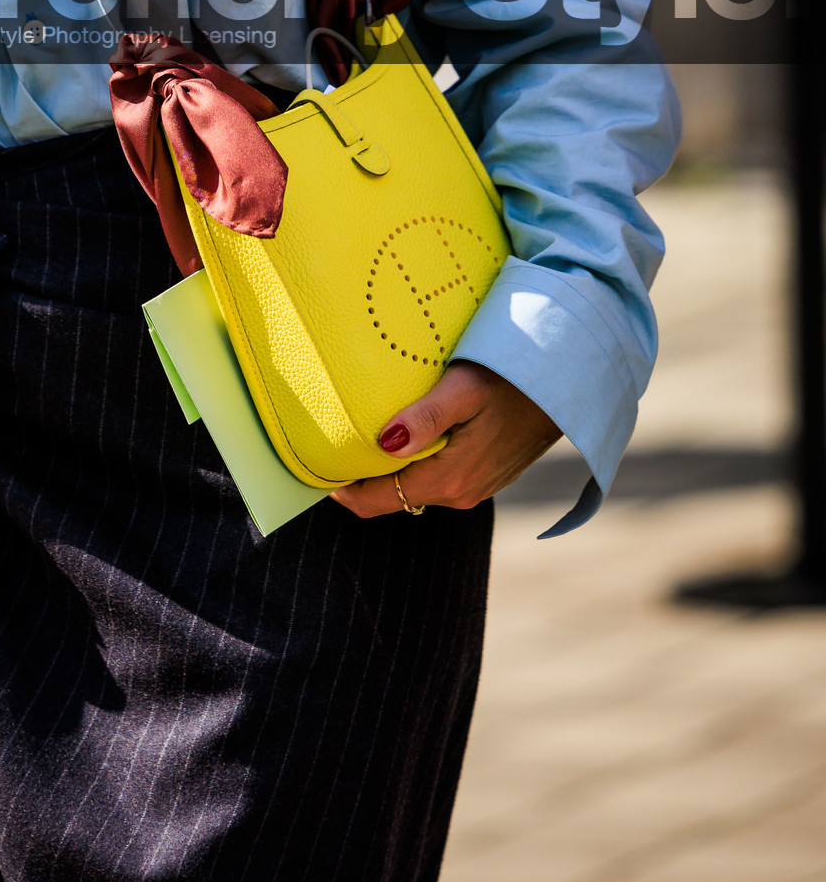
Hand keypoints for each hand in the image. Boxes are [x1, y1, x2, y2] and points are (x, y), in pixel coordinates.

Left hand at [329, 360, 561, 517]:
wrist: (567, 386)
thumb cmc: (512, 378)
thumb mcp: (465, 389)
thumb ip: (427, 417)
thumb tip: (384, 442)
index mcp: (449, 479)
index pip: (377, 502)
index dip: (341, 489)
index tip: (313, 466)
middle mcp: (459, 494)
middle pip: (391, 497)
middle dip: (358, 477)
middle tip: (328, 442)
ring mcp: (473, 488)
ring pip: (413, 487)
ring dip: (386, 469)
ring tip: (359, 434)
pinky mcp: (483, 476)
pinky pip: (435, 478)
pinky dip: (412, 463)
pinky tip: (402, 434)